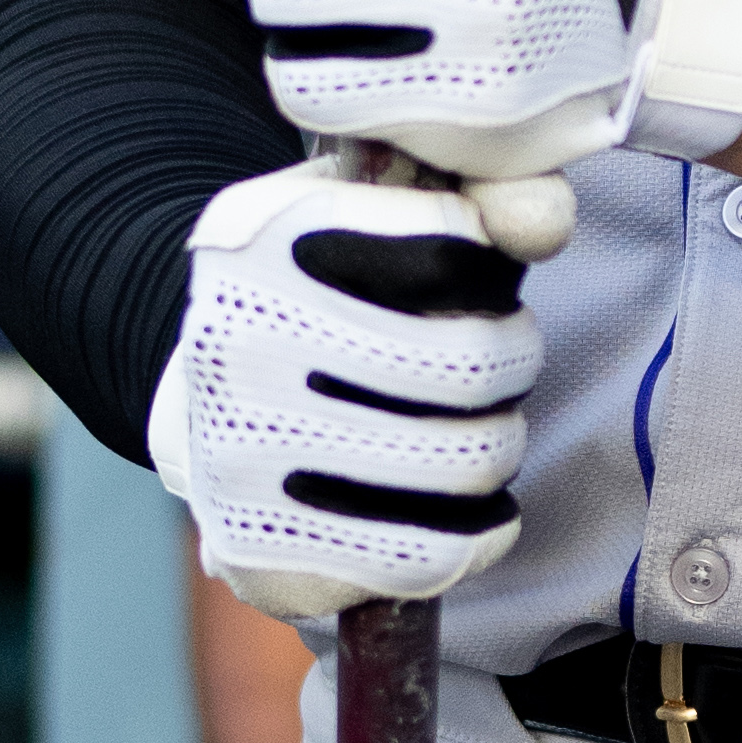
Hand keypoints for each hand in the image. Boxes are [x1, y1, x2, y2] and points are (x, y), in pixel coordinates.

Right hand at [150, 163, 543, 619]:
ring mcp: (242, 448)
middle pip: (471, 361)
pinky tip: (470, 508)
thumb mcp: (388, 205)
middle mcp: (238, 335)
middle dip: (510, 361)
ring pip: (465, 460)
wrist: (200, 396)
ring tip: (474, 427)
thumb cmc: (331, 289)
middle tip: (493, 363)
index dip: (491, 276)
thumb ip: (487, 190)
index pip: (455, 250)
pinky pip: (431, 552)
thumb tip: (541, 225)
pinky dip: (480, 531)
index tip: (473, 286)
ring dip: (498, 443)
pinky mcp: (262, 546)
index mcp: (269, 231)